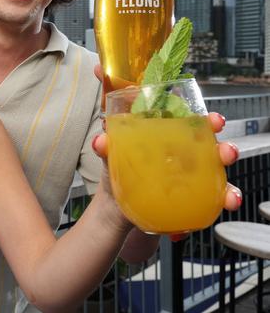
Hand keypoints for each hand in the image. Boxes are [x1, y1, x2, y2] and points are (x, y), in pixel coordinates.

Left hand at [92, 112, 242, 217]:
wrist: (114, 210)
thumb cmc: (117, 173)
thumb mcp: (110, 157)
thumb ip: (106, 148)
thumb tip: (101, 142)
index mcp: (166, 138)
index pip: (191, 124)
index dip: (207, 121)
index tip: (214, 121)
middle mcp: (183, 155)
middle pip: (211, 148)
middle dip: (224, 149)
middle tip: (225, 153)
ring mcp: (190, 178)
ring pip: (218, 175)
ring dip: (229, 183)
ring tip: (230, 191)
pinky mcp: (192, 200)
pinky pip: (213, 199)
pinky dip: (224, 201)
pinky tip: (226, 204)